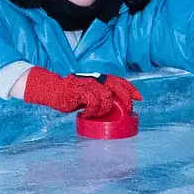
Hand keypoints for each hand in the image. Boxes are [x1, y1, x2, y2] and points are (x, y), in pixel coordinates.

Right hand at [23, 67, 141, 116]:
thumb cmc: (72, 94)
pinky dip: (92, 111)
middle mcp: (96, 79)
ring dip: (103, 110)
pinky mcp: (80, 91)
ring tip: (94, 114)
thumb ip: (101, 94)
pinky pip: (93, 102)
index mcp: (100, 78)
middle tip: (126, 110)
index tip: (139, 98)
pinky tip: (85, 114)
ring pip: (106, 97)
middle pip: (117, 87)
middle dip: (125, 99)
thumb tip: (116, 106)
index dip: (131, 89)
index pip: (120, 81)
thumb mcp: (90, 92)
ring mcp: (88, 84)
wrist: (54, 90)